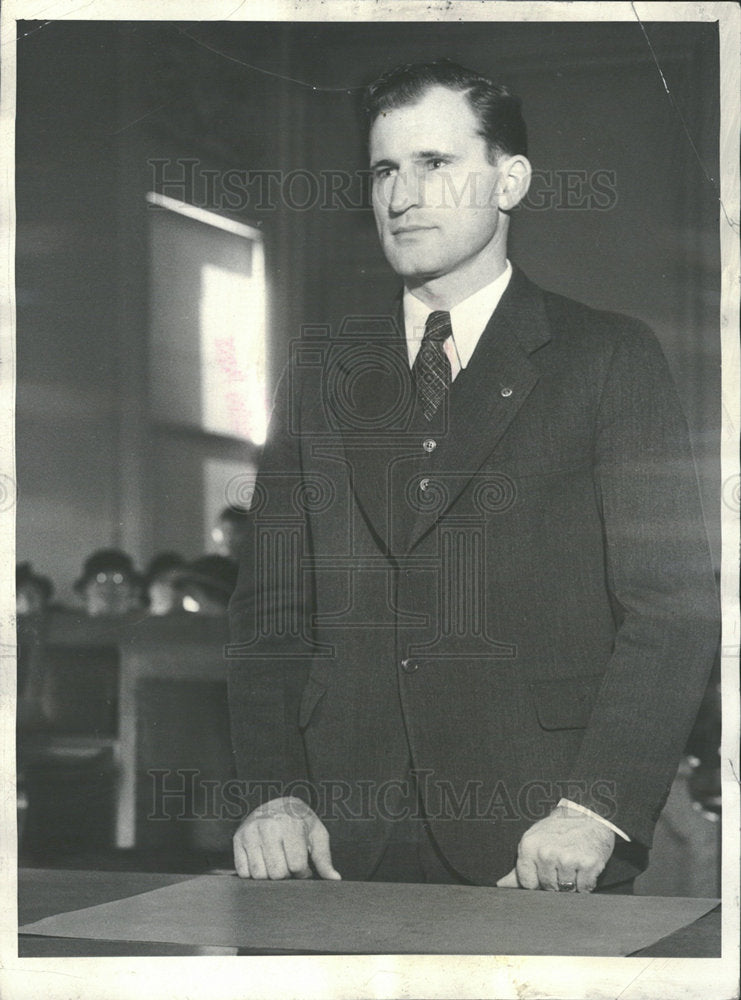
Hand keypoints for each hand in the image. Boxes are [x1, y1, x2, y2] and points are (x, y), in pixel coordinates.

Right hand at [233, 796, 341, 880]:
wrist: (276, 804)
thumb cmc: (300, 821)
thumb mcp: (316, 834)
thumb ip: (324, 858)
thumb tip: (334, 878)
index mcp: (290, 824)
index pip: (296, 866)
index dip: (303, 872)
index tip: (303, 865)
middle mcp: (268, 826)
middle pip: (277, 873)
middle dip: (286, 874)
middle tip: (289, 864)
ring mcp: (250, 832)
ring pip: (259, 875)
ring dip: (270, 875)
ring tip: (277, 862)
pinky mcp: (237, 839)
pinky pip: (244, 872)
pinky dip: (254, 873)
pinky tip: (263, 861)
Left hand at [496, 804, 613, 891]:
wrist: (589, 815)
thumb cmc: (559, 830)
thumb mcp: (535, 841)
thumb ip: (519, 867)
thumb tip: (501, 885)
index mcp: (528, 846)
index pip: (528, 884)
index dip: (538, 881)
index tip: (545, 868)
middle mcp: (546, 852)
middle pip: (548, 887)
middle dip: (556, 880)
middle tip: (562, 861)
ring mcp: (567, 858)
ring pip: (567, 890)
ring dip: (572, 881)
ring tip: (573, 861)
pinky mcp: (588, 864)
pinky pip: (584, 889)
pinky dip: (586, 882)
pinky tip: (584, 865)